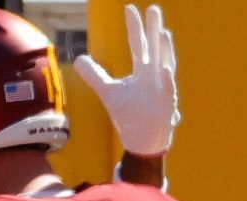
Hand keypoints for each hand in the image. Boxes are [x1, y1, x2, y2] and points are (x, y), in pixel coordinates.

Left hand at [73, 4, 179, 156]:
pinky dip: (167, 83)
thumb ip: (95, 75)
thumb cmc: (131, 116)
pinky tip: (165, 70)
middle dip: (153, 30)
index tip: (130, 8)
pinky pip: (168, 94)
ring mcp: (162, 92)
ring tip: (163, 33)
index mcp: (142, 72)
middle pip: (154, 50)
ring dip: (164, 51)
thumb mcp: (109, 92)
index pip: (137, 45)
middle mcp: (154, 78)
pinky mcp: (166, 109)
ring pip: (164, 68)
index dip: (134, 28)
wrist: (144, 142)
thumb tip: (78, 58)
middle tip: (154, 9)